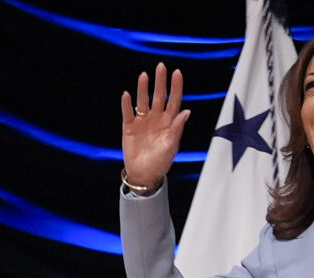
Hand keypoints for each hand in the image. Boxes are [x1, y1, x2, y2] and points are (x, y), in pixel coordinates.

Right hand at [120, 62, 190, 190]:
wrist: (144, 174)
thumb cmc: (161, 162)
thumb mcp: (171, 146)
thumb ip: (177, 128)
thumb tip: (187, 111)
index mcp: (169, 122)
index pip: (174, 101)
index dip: (176, 87)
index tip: (177, 73)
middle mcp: (156, 118)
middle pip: (159, 96)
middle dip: (160, 82)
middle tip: (160, 67)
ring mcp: (143, 121)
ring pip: (143, 101)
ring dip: (143, 89)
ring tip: (144, 76)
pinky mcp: (130, 127)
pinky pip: (128, 113)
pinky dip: (127, 104)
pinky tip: (127, 95)